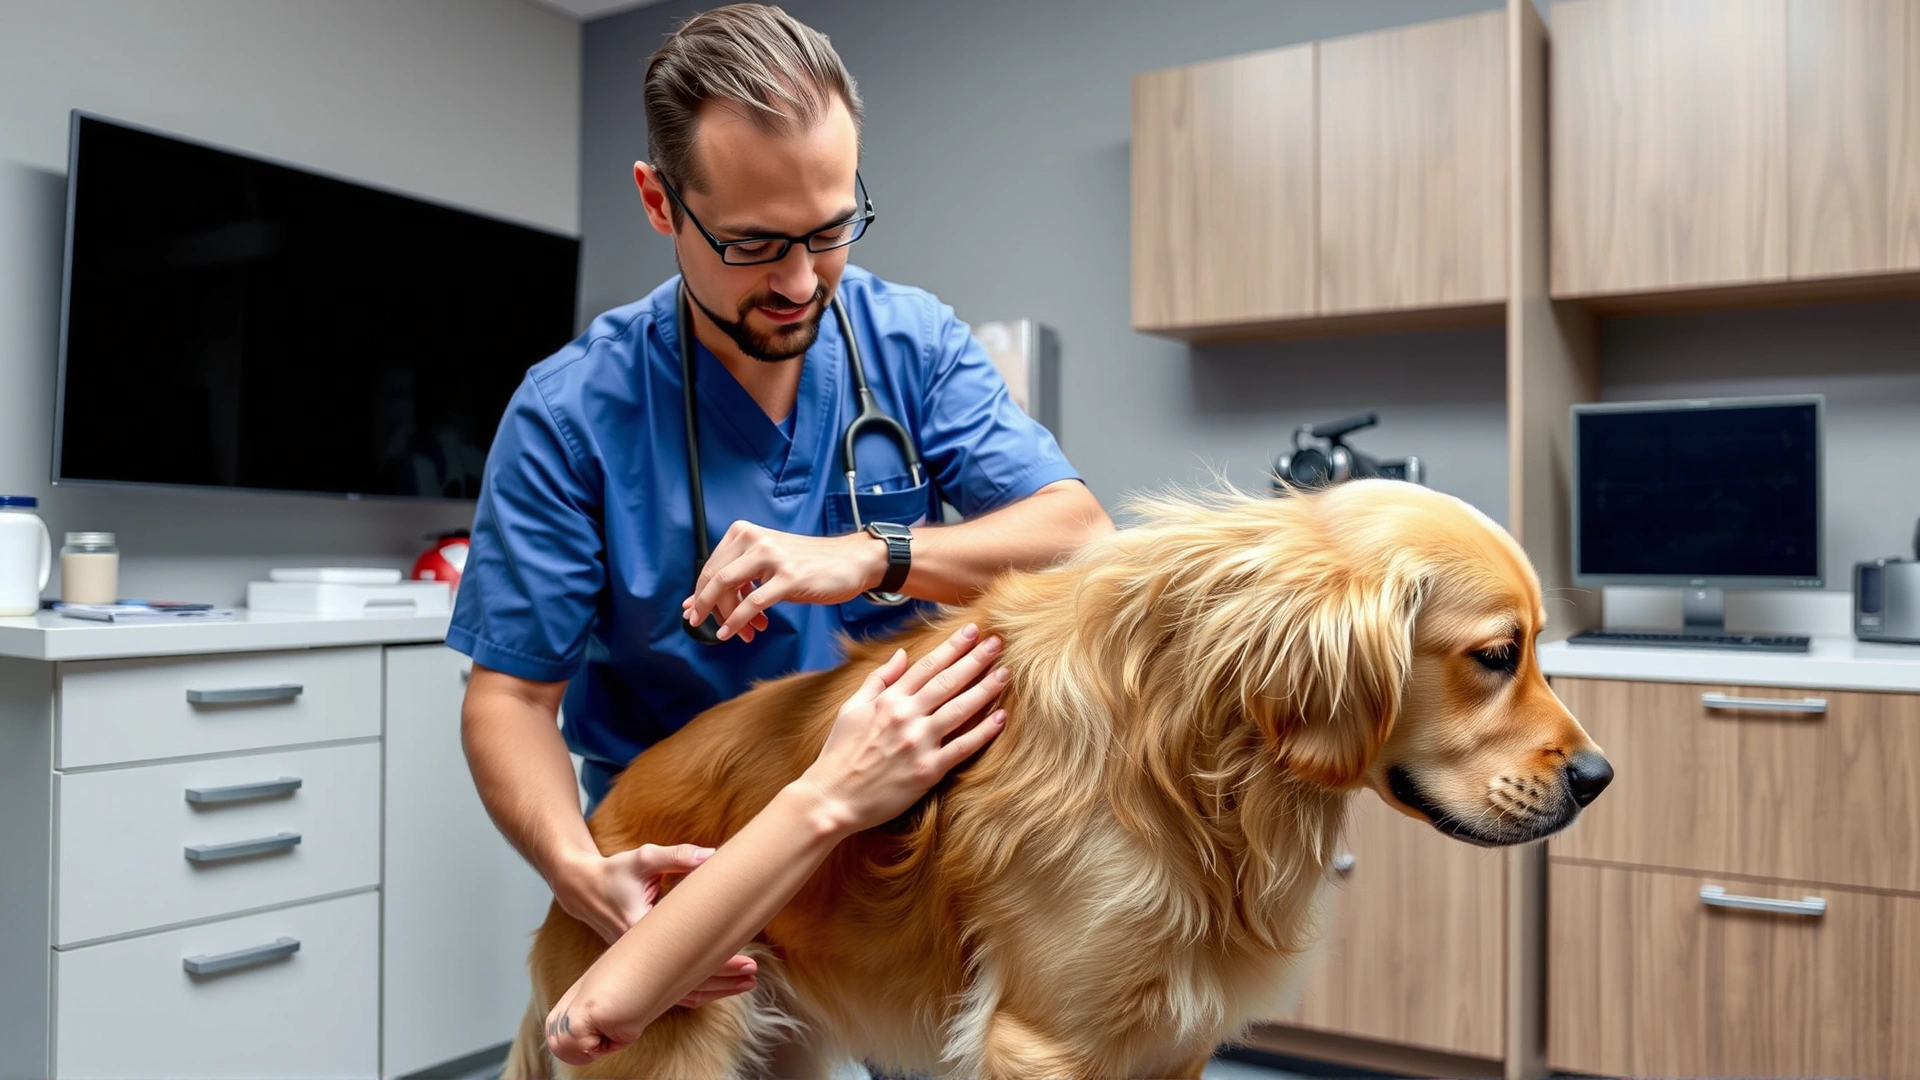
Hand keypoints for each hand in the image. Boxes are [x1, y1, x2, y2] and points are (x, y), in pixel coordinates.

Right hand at [552, 844, 758, 1007]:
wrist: (584, 889)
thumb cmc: (615, 872)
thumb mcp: (644, 858)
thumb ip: (678, 856)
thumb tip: (712, 856)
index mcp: (639, 930)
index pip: (685, 957)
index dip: (718, 964)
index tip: (745, 962)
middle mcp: (637, 955)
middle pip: (685, 981)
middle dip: (723, 982)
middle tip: (753, 975)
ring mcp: (637, 964)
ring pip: (677, 991)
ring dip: (713, 989)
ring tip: (746, 983)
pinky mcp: (640, 965)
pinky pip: (668, 986)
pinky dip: (695, 988)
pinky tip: (720, 984)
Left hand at [682, 521, 886, 642]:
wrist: (851, 560)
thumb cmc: (809, 564)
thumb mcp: (767, 562)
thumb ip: (736, 577)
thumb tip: (696, 601)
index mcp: (746, 532)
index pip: (711, 566)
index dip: (699, 593)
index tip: (693, 611)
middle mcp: (756, 539)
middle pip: (715, 578)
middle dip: (705, 606)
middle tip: (702, 625)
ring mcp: (773, 557)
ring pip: (729, 589)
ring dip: (724, 616)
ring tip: (734, 632)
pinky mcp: (789, 577)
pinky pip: (753, 603)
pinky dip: (737, 621)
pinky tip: (735, 632)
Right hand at [798, 622, 1010, 833]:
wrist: (832, 798)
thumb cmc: (839, 753)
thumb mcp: (851, 708)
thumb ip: (878, 679)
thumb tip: (901, 654)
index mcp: (888, 700)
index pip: (927, 665)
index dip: (952, 646)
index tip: (972, 631)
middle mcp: (906, 716)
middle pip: (948, 681)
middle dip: (976, 659)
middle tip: (998, 642)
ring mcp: (919, 743)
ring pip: (960, 709)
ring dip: (986, 689)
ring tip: (1005, 673)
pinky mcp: (928, 770)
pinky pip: (963, 747)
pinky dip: (984, 732)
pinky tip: (1001, 717)